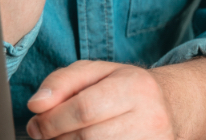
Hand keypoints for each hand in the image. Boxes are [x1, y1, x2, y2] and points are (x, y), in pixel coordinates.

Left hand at [25, 60, 175, 139]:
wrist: (168, 107)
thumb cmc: (124, 88)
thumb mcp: (96, 72)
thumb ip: (62, 81)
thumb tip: (36, 105)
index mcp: (135, 86)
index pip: (84, 109)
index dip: (52, 121)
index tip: (36, 124)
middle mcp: (150, 117)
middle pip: (88, 138)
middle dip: (57, 139)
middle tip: (48, 135)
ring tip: (67, 138)